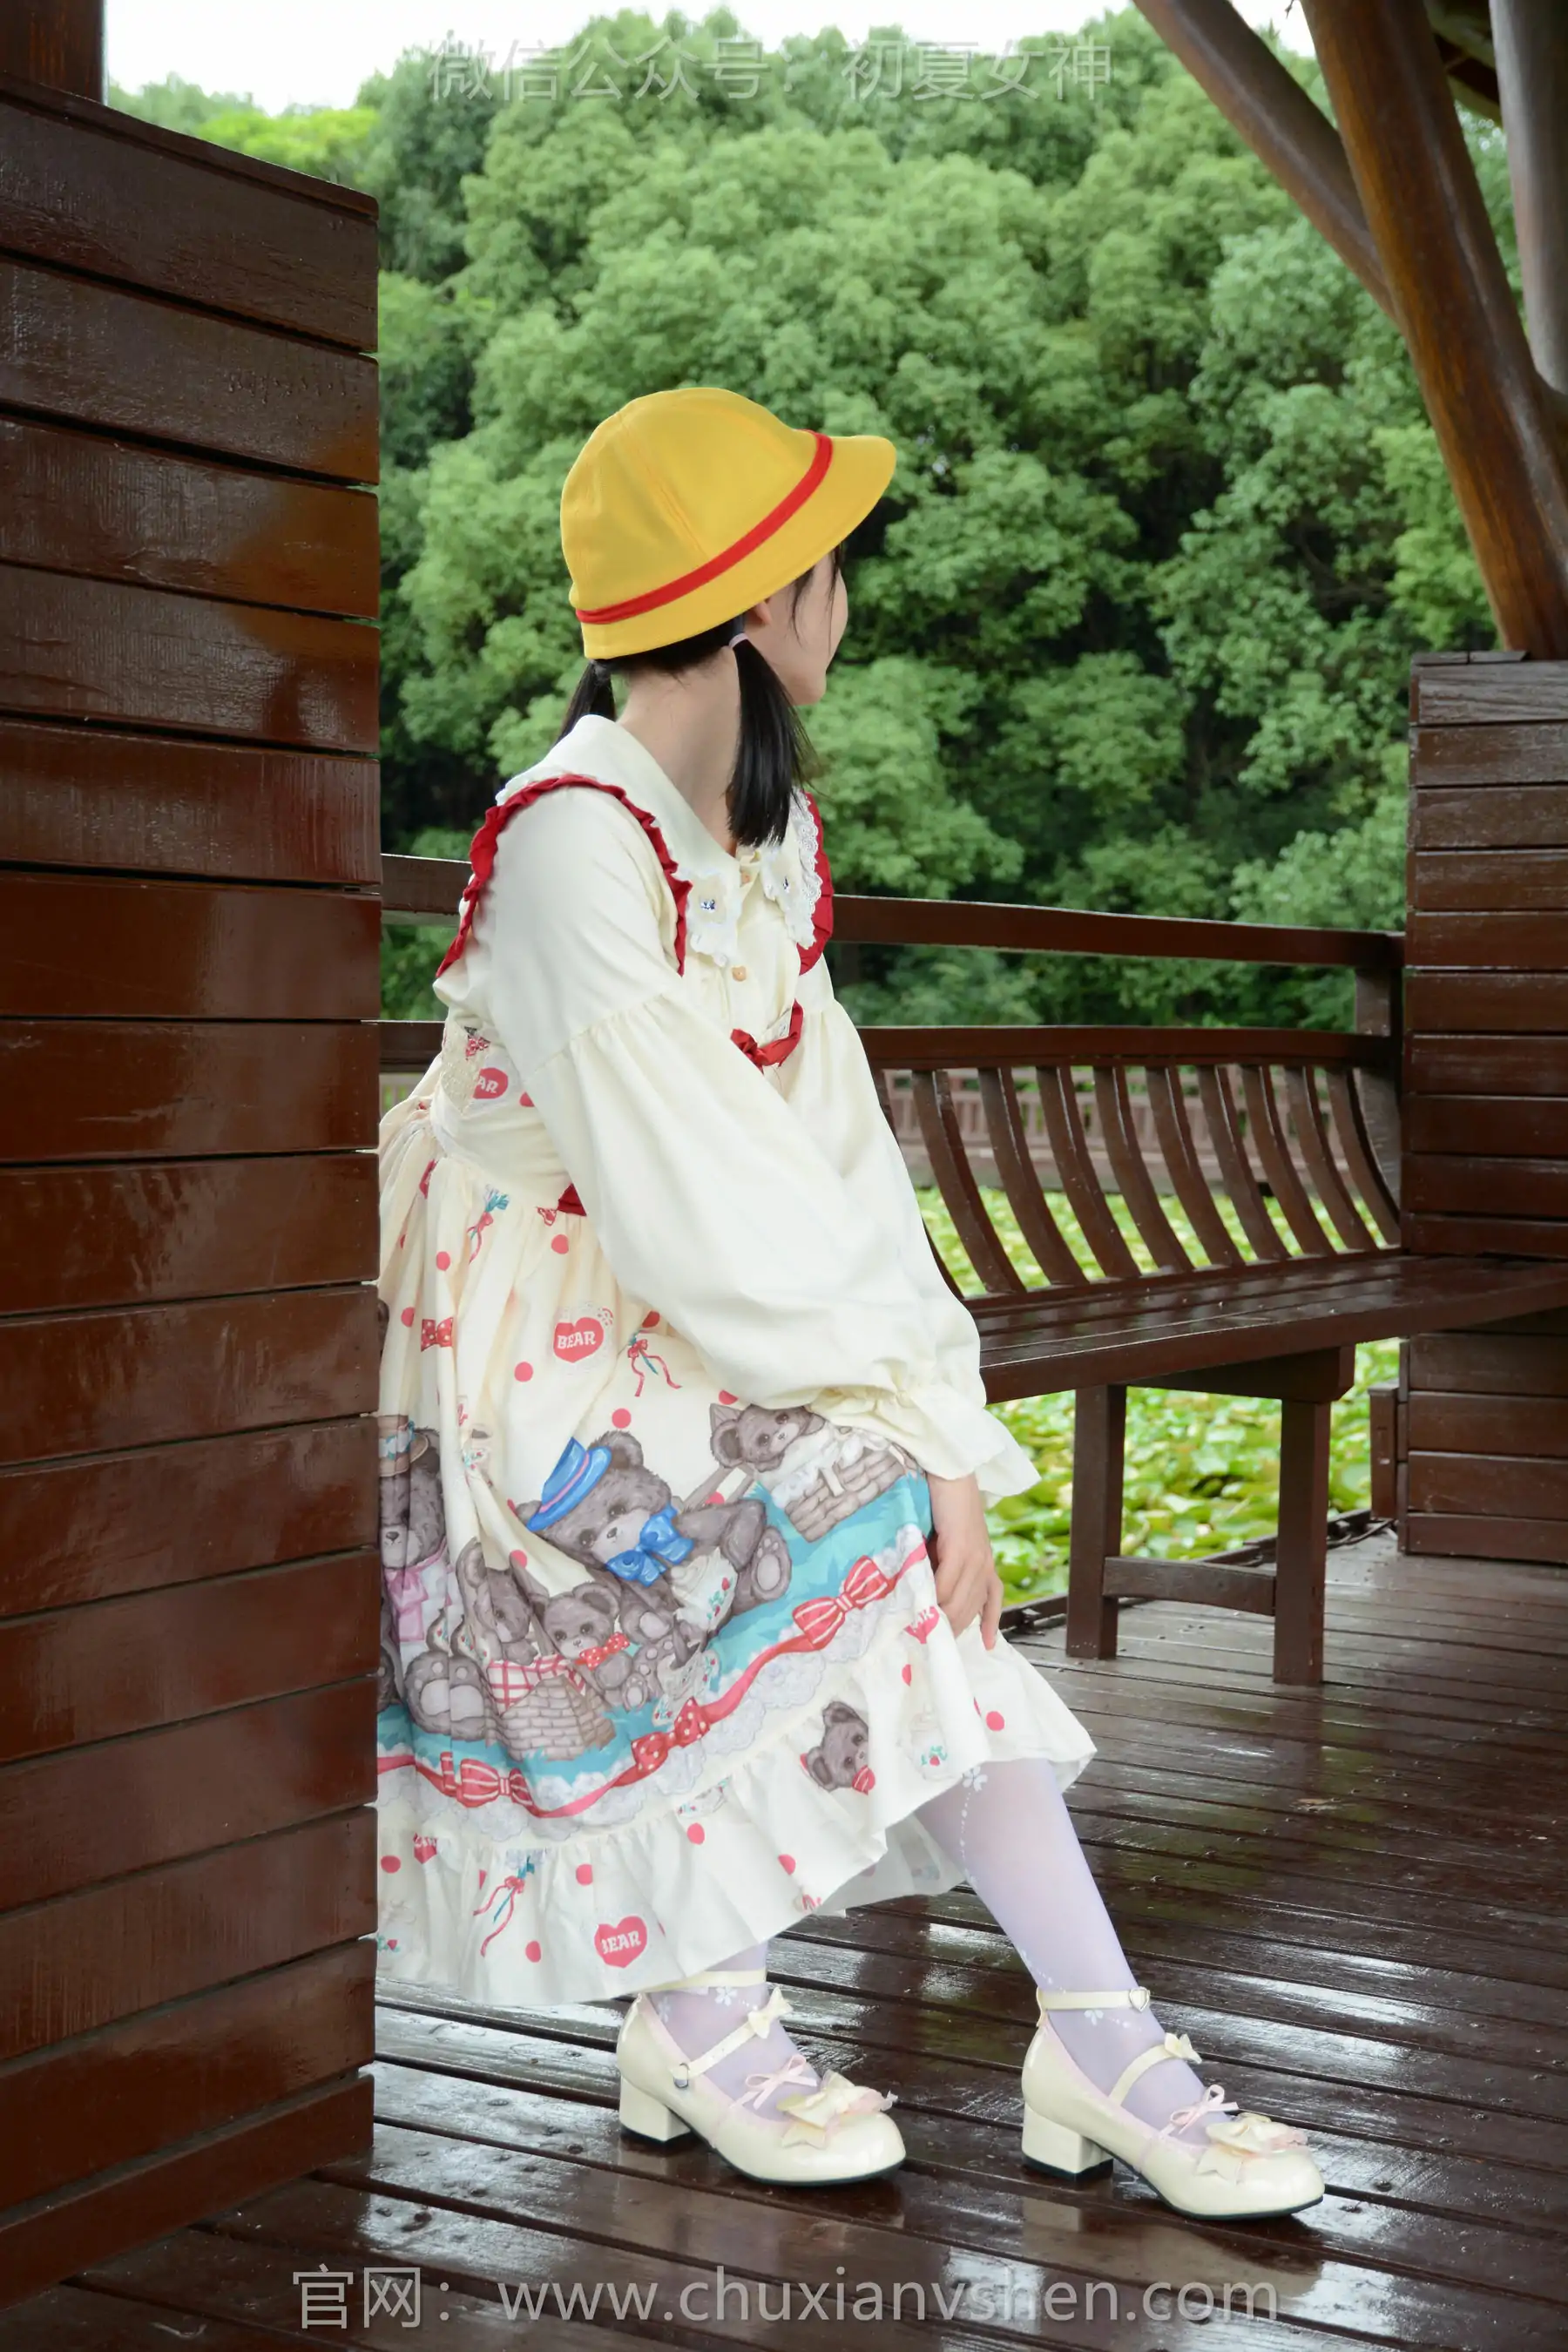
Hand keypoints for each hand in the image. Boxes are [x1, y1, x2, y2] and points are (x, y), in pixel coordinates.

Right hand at [927, 1472, 1003, 1650]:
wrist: (948, 1473)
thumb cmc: (942, 1506)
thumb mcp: (944, 1545)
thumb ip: (939, 1568)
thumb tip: (920, 1596)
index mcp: (985, 1566)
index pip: (985, 1609)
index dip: (967, 1629)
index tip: (946, 1645)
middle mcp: (985, 1566)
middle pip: (967, 1612)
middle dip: (946, 1630)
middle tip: (921, 1645)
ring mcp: (976, 1558)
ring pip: (957, 1603)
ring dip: (937, 1620)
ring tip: (915, 1635)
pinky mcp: (962, 1549)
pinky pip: (947, 1585)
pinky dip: (934, 1600)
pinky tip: (921, 1611)